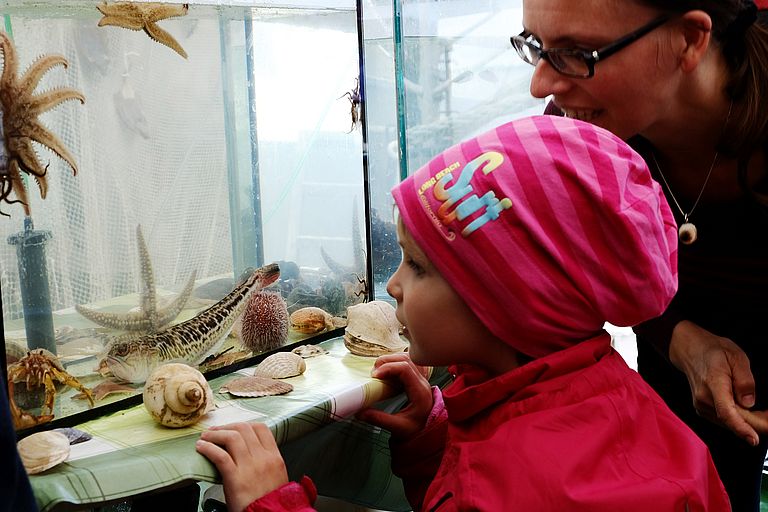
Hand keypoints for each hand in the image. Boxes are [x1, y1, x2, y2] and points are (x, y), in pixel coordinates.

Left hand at [196, 422, 287, 511]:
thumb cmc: (269, 502)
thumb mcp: (276, 477)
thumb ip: (266, 462)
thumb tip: (249, 452)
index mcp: (275, 457)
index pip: (261, 428)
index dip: (244, 425)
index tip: (233, 429)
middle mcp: (263, 459)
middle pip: (244, 429)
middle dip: (226, 427)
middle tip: (214, 431)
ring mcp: (250, 468)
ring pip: (232, 437)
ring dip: (215, 434)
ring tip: (205, 438)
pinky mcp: (236, 479)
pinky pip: (220, 456)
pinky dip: (208, 448)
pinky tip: (201, 448)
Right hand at [356, 352, 433, 439]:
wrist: (429, 430)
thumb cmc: (416, 429)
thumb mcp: (398, 428)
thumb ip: (379, 420)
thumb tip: (360, 413)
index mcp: (419, 392)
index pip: (405, 369)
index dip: (388, 368)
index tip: (374, 376)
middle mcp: (422, 382)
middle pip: (405, 359)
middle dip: (387, 361)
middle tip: (374, 374)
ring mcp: (421, 378)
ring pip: (407, 358)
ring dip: (391, 360)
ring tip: (379, 371)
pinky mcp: (416, 378)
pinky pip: (407, 363)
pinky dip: (395, 362)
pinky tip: (387, 372)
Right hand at [669, 320, 763, 444]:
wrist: (690, 350)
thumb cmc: (712, 351)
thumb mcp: (736, 356)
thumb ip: (745, 380)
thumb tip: (750, 402)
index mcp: (713, 383)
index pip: (726, 411)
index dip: (741, 428)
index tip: (754, 439)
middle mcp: (704, 398)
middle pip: (733, 420)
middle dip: (757, 424)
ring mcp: (701, 405)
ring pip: (730, 422)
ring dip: (749, 423)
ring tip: (764, 414)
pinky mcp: (703, 409)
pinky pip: (724, 420)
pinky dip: (739, 420)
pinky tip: (749, 412)